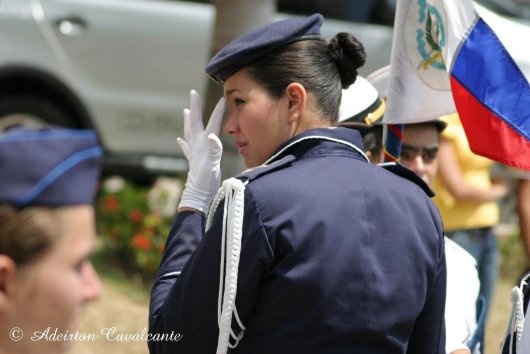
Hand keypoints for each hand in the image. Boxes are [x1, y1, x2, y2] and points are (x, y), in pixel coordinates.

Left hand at [177, 90, 224, 212]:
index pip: (213, 124)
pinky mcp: (193, 160)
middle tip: (193, 93)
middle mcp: (197, 145)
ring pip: (189, 132)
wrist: (197, 195)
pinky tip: (180, 140)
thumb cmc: (206, 181)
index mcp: (204, 144)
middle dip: (195, 107)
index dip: (218, 112)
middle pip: (195, 122)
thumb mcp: (212, 165)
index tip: (223, 99)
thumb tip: (213, 136)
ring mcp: (194, 152)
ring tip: (186, 111)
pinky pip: (187, 148)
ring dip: (189, 121)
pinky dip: (184, 142)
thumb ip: (213, 150)